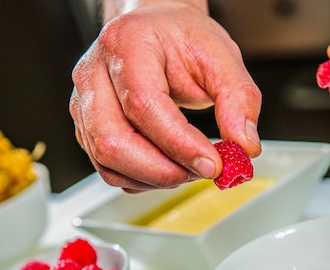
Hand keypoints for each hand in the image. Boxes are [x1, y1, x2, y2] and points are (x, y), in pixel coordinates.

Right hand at [69, 2, 260, 191]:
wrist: (155, 31)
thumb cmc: (180, 39)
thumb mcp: (221, 57)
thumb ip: (239, 99)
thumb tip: (245, 146)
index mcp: (127, 44)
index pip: (143, 104)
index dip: (178, 143)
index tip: (212, 163)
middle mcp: (95, 74)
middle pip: (113, 141)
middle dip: (164, 170)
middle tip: (203, 169)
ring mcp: (84, 103)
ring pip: (108, 162)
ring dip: (154, 178)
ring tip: (189, 166)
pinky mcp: (87, 128)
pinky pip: (109, 169)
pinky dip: (142, 179)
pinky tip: (168, 166)